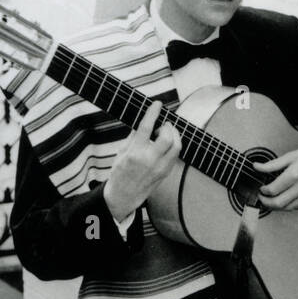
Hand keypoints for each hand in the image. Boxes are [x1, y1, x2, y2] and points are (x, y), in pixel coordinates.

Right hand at [103, 101, 182, 221]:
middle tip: (162, 124)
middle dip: (167, 126)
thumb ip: (134, 136)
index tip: (157, 104)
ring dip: (174, 135)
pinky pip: (176, 155)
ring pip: (176, 146)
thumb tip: (145, 121)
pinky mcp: (166, 173)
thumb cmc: (120, 171)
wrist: (124, 195)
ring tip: (166, 133)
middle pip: (168, 137)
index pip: (146, 128)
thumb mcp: (122, 152)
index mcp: (134, 153)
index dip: (153, 113)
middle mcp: (149, 160)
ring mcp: (160, 168)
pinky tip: (167, 143)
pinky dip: (174, 145)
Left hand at [254, 136, 297, 210]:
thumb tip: (258, 167)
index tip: (262, 189)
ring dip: (276, 207)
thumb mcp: (292, 155)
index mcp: (295, 174)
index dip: (263, 191)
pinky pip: (297, 207)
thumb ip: (273, 164)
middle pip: (278, 203)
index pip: (273, 190)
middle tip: (262, 198)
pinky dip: (288, 206)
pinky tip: (284, 201)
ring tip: (271, 201)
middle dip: (266, 203)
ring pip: (287, 208)